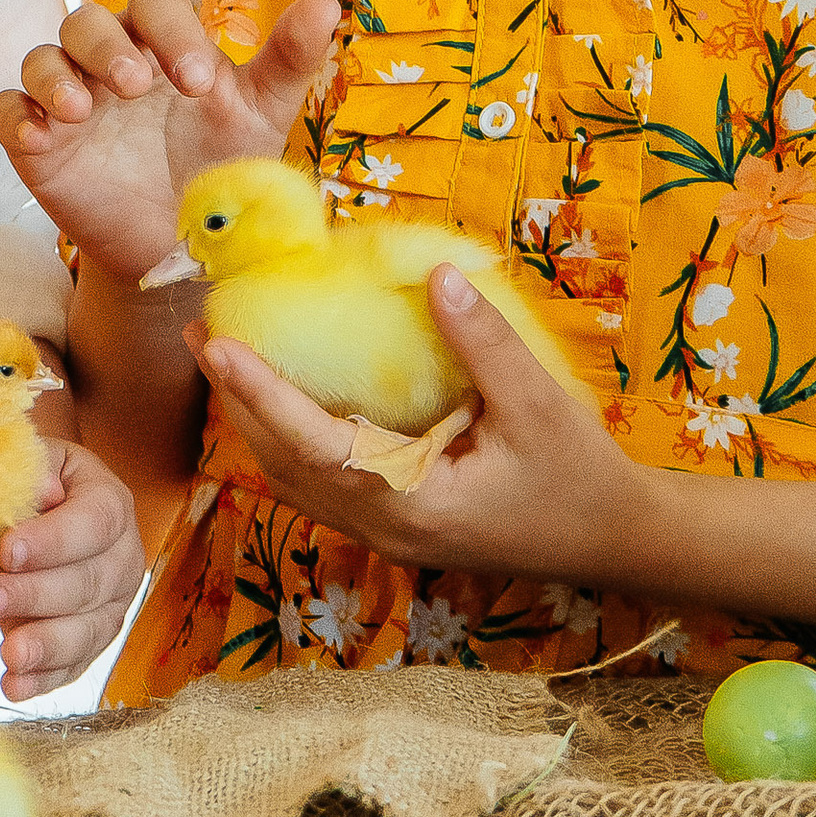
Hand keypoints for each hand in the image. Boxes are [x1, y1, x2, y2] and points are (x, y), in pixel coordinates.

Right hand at [0, 0, 343, 283]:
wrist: (182, 247)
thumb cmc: (220, 165)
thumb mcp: (259, 115)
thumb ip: (288, 60)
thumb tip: (328, 4)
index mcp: (160, 43)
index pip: (153, 6)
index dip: (172, 31)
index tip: (200, 82)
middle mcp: (109, 61)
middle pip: (87, 20)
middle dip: (108, 45)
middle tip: (136, 83)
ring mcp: (68, 101)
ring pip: (42, 58)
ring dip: (56, 74)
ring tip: (81, 108)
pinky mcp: (36, 144)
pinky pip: (7, 113)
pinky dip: (17, 116)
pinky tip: (40, 136)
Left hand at [0, 437, 145, 700]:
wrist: (43, 515)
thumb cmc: (32, 485)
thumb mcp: (32, 463)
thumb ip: (32, 472)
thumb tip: (43, 490)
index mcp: (110, 503)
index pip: (93, 523)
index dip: (52, 540)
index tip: (5, 550)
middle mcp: (123, 557)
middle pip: (87, 583)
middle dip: (33, 595)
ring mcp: (113, 606)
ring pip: (88, 632)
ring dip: (46, 646)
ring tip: (7, 655)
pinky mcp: (92, 642)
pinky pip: (74, 666)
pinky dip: (43, 680)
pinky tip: (13, 686)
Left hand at [199, 268, 643, 577]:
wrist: (613, 541)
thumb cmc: (579, 477)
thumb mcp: (539, 406)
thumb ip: (486, 344)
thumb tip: (436, 275)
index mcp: (411, 505)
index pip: (316, 448)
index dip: (262, 396)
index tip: (219, 346)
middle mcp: (385, 528)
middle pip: (287, 467)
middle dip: (239, 401)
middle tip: (202, 333)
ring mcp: (387, 533)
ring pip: (299, 480)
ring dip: (258, 420)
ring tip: (226, 360)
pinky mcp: (396, 523)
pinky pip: (323, 481)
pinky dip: (291, 437)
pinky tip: (284, 398)